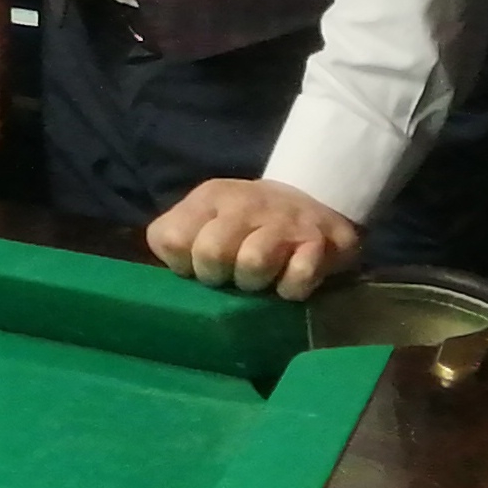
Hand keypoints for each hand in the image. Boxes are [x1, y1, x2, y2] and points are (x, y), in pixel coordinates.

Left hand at [148, 178, 363, 299]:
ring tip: (262, 279)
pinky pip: (298, 277)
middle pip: (211, 253)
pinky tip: (290, 283)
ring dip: (256, 284)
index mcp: (210, 197)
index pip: (171, 239)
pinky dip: (292, 289)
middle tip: (232, 277)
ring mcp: (283, 219)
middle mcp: (244, 203)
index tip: (199, 268)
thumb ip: (178, 241)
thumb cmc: (248, 225)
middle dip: (218, 278)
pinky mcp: (319, 240)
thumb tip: (168, 274)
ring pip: (252, 264)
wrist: (315, 202)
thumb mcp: (207, 219)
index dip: (183, 265)